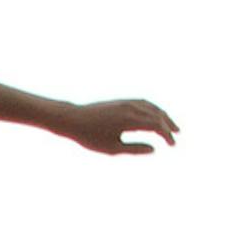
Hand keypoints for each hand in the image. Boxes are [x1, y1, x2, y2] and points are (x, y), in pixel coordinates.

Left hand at [59, 95, 175, 155]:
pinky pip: (144, 103)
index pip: (155, 125)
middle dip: (168, 125)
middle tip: (177, 136)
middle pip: (157, 114)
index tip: (172, 145)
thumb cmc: (90, 137)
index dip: (166, 135)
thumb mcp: (112, 148)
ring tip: (170, 126)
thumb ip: (134, 149)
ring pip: (152, 107)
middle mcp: (131, 108)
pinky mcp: (123, 101)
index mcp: (129, 120)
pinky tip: (157, 116)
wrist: (74, 119)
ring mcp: (127, 102)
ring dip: (163, 116)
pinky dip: (154, 109)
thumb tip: (153, 149)